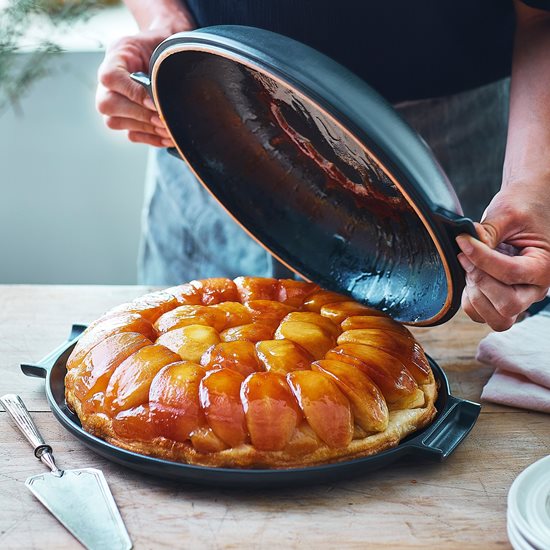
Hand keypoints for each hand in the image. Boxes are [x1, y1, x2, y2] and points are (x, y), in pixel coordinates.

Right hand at [96, 29, 175, 146]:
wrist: (163, 57)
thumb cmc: (161, 49)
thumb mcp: (161, 46)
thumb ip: (161, 63)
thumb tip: (165, 95)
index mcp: (115, 58)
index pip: (110, 78)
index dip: (132, 93)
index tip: (154, 102)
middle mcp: (107, 83)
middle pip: (108, 104)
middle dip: (140, 115)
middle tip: (163, 119)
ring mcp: (112, 104)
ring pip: (115, 122)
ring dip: (146, 129)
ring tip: (169, 129)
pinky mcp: (124, 120)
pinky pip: (131, 135)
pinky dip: (151, 138)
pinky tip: (168, 137)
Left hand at [456, 180, 549, 330]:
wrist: (527, 206)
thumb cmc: (523, 207)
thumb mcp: (507, 213)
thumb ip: (487, 234)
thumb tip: (465, 248)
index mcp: (545, 267)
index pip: (510, 274)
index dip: (480, 259)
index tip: (462, 241)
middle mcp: (535, 288)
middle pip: (507, 306)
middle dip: (480, 281)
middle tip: (466, 256)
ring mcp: (520, 297)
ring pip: (496, 318)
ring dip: (475, 295)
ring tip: (469, 266)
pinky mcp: (502, 299)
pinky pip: (482, 314)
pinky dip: (470, 300)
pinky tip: (468, 275)